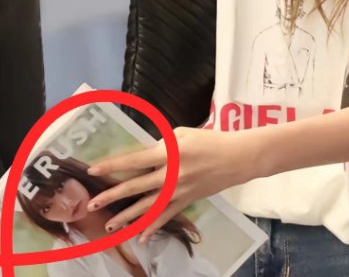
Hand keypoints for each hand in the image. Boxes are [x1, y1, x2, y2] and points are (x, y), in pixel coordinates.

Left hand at [85, 127, 259, 240]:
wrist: (236, 158)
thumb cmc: (210, 140)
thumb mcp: (183, 133)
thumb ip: (162, 144)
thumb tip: (147, 154)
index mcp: (169, 153)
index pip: (134, 160)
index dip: (113, 165)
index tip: (93, 169)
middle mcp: (170, 175)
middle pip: (136, 186)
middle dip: (112, 195)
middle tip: (92, 204)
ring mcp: (178, 191)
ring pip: (147, 206)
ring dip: (127, 217)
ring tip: (109, 226)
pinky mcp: (186, 201)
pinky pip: (166, 216)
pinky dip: (153, 227)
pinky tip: (140, 236)